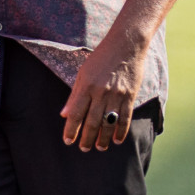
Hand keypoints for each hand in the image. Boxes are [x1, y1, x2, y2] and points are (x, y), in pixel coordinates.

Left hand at [60, 30, 149, 151]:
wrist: (125, 46)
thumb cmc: (100, 59)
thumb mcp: (82, 73)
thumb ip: (74, 95)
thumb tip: (65, 114)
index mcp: (86, 86)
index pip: (76, 113)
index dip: (71, 128)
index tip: (68, 140)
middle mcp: (100, 92)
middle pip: (92, 120)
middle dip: (86, 137)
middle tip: (83, 149)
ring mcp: (116, 95)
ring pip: (108, 122)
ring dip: (103, 137)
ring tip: (98, 148)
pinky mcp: (130, 96)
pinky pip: (125, 117)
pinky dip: (121, 131)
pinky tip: (116, 140)